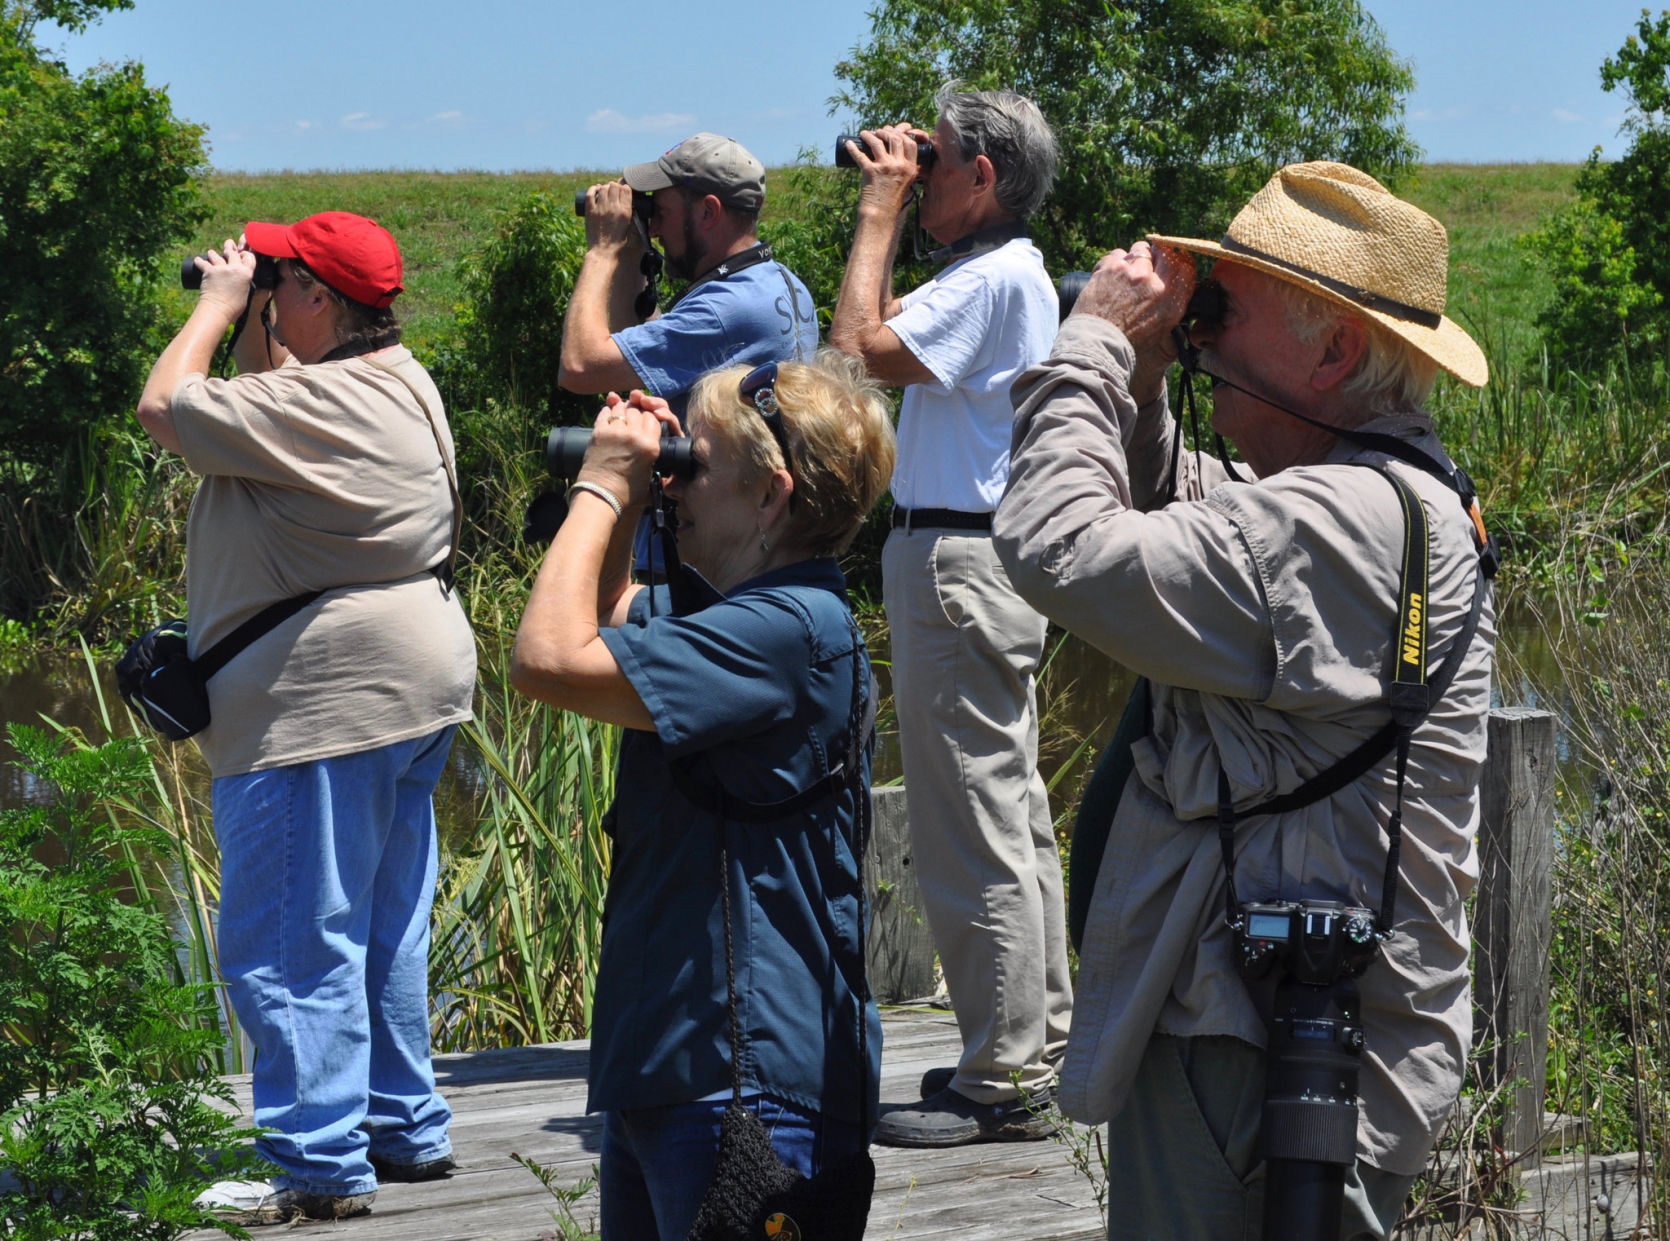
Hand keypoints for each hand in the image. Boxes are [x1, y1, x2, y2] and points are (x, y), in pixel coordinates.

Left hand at [192, 238, 257, 318]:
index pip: (249, 257)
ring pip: (216, 254)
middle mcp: (234, 268)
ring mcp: (221, 268)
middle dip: (229, 248)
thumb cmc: (234, 307)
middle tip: (228, 246)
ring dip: (213, 254)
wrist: (219, 310)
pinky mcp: (209, 271)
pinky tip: (197, 260)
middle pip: (232, 252)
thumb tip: (240, 281)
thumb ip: (244, 283)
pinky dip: (199, 261)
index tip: (241, 255)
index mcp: (246, 274)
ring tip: (211, 253)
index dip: (245, 254)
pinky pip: (202, 262)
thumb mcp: (245, 293)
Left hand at [575, 391, 680, 507]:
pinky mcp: (598, 432)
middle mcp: (634, 435)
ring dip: (622, 410)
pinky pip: (605, 413)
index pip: (653, 419)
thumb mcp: (649, 473)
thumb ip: (651, 452)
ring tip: (622, 417)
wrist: (601, 496)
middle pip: (638, 411)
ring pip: (621, 408)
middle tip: (632, 421)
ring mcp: (615, 432)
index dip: (649, 419)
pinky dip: (608, 412)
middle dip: (636, 413)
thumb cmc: (626, 491)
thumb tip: (650, 439)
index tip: (645, 425)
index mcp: (650, 446)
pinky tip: (610, 417)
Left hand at [582, 180, 644, 253]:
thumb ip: (633, 218)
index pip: (626, 189)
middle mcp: (613, 207)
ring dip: (605, 187)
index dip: (625, 187)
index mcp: (625, 212)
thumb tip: (635, 209)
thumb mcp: (630, 229)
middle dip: (615, 186)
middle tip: (614, 191)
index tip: (624, 190)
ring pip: (603, 187)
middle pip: (614, 186)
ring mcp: (600, 208)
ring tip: (606, 191)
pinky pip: (590, 193)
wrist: (603, 252)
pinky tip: (596, 189)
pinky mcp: (590, 211)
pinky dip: (593, 189)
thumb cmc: (618, 244)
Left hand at [845, 124, 927, 218]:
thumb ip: (906, 170)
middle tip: (878, 132)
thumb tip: (898, 154)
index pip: (910, 143)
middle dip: (886, 131)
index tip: (895, 131)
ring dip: (870, 135)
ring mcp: (885, 167)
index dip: (902, 133)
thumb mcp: (906, 183)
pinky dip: (852, 148)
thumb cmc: (892, 200)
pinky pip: (860, 155)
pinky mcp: (870, 171)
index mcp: (910, 168)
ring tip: (865, 134)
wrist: (881, 215)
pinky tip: (849, 144)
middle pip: (894, 138)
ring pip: (877, 142)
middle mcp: (899, 166)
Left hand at [1071, 241, 1196, 403]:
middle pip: (1163, 252)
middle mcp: (1154, 283)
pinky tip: (1110, 278)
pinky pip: (1117, 254)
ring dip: (1134, 259)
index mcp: (1171, 300)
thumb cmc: (1128, 341)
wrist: (1097, 344)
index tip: (1171, 260)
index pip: (1185, 267)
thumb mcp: (1162, 328)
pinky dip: (1114, 263)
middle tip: (1146, 265)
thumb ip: (1172, 303)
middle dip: (1157, 255)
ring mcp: (1132, 273)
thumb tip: (1173, 282)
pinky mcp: (1111, 268)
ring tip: (1125, 275)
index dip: (1179, 260)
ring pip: (1139, 250)